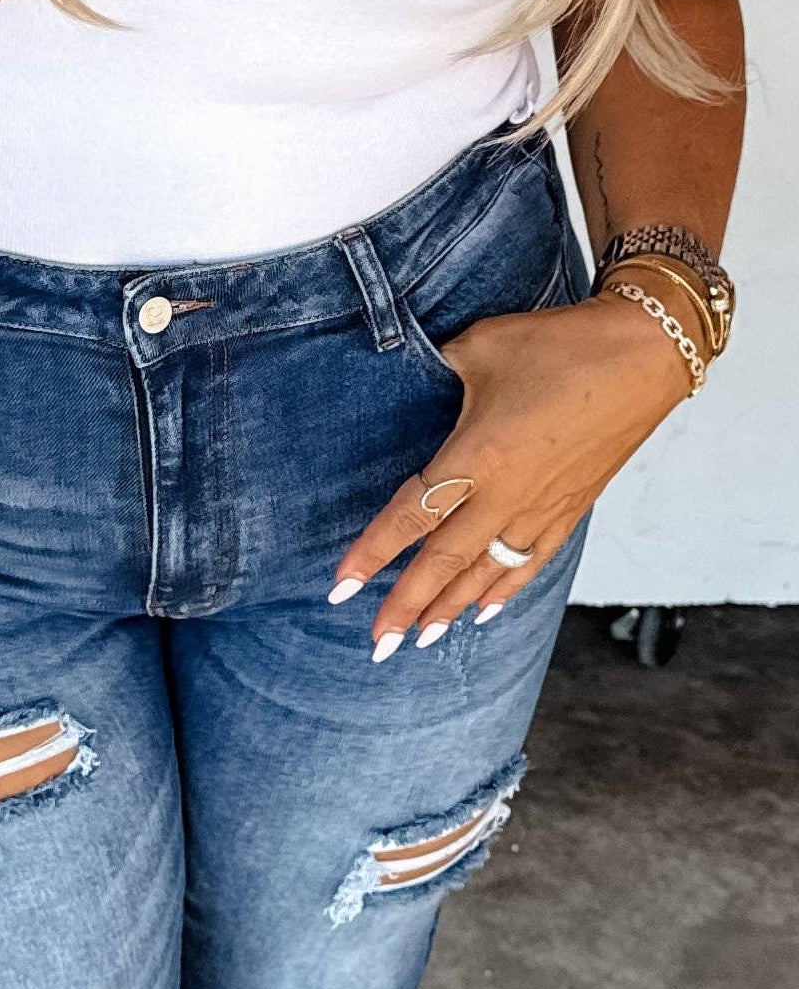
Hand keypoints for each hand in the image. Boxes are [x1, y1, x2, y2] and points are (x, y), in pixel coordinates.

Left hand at [331, 292, 691, 652]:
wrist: (647, 352)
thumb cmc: (563, 343)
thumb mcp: (484, 346)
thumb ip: (443, 371)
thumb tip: (423, 380)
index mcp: (476, 456)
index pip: (411, 515)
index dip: (372, 553)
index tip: (340, 587)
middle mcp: (504, 494)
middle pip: (443, 562)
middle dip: (405, 606)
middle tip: (378, 644)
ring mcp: (540, 509)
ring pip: (485, 574)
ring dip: (449, 609)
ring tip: (420, 641)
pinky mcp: (570, 510)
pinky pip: (529, 564)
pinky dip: (502, 592)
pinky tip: (482, 613)